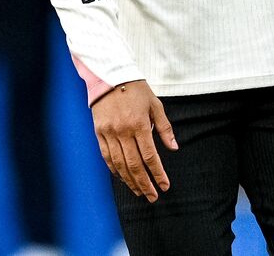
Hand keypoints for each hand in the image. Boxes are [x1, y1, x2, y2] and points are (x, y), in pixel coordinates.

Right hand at [91, 79, 177, 201]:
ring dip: (130, 181)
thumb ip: (164, 128)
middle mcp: (123, 131)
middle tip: (153, 196)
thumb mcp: (155, 105)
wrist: (109, 77)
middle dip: (145, 183)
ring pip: (120, 164)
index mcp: (139, 124)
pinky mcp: (99, 133)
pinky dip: (115, 170)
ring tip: (140, 192)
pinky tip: (123, 178)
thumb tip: (174, 148)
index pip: (150, 156)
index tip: (164, 186)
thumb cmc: (136, 90)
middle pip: (134, 165)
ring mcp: (109, 133)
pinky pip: (107, 157)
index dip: (157, 173)